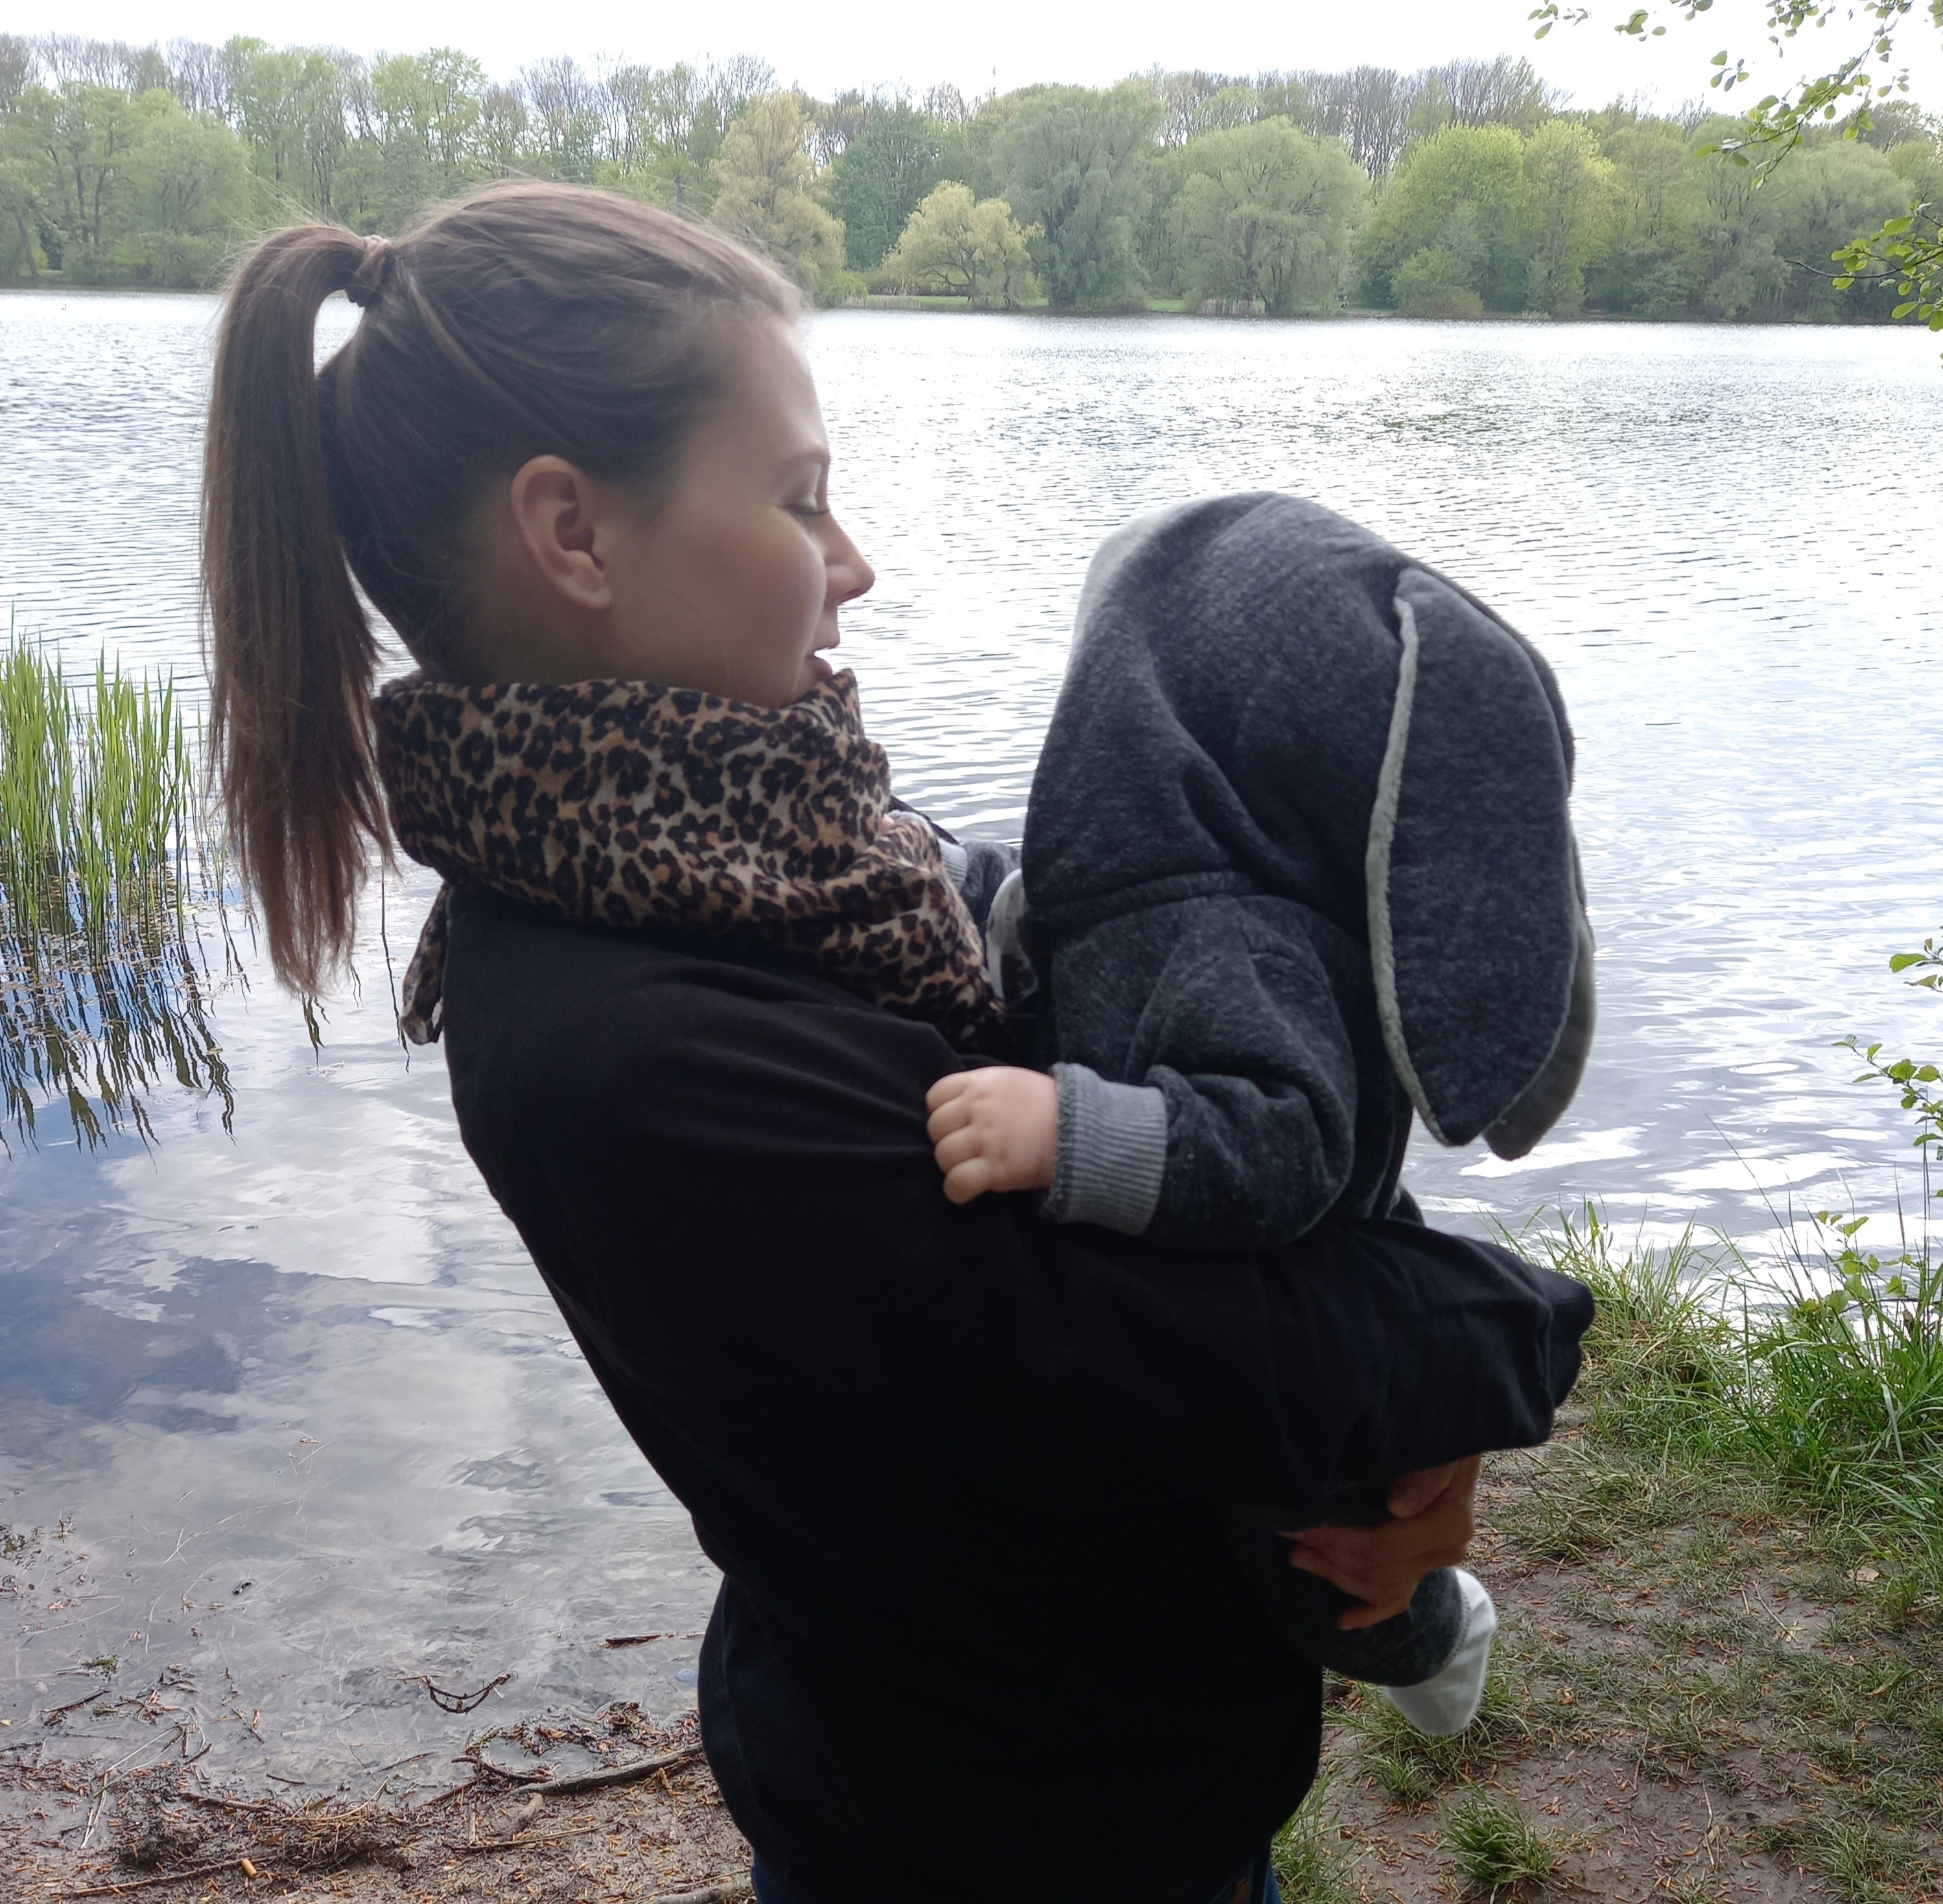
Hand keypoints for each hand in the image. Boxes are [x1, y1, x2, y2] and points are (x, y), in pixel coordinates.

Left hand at [925, 1067, 1058, 1204]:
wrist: (1079, 1128)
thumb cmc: (1045, 1105)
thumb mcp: (1010, 1081)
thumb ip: (982, 1089)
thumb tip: (957, 1105)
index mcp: (980, 1083)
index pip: (935, 1096)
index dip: (941, 1112)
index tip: (956, 1124)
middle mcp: (978, 1108)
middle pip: (936, 1128)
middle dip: (946, 1140)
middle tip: (966, 1149)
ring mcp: (986, 1138)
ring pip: (943, 1156)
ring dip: (952, 1166)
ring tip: (969, 1168)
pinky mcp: (996, 1168)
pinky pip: (957, 1183)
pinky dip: (957, 1191)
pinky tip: (967, 1191)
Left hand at [1280, 1456, 1480, 1630]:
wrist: (1452, 1444)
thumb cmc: (1438, 1437)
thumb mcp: (1437, 1448)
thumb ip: (1426, 1475)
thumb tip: (1398, 1506)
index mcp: (1449, 1524)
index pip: (1382, 1546)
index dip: (1336, 1539)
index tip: (1298, 1525)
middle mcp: (1445, 1551)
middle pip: (1376, 1568)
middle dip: (1327, 1555)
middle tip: (1288, 1535)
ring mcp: (1435, 1564)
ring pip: (1379, 1585)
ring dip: (1335, 1574)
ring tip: (1297, 1556)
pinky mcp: (1423, 1567)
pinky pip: (1397, 1600)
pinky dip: (1370, 1612)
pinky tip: (1342, 1619)